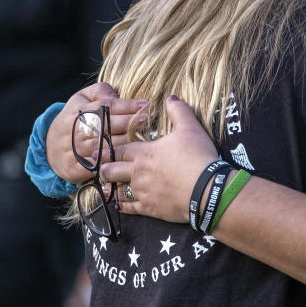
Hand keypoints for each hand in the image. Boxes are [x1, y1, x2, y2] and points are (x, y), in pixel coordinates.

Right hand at [47, 82, 146, 183]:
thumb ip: (99, 91)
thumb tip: (116, 95)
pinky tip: (125, 160)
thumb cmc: (74, 120)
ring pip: (103, 147)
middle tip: (147, 121)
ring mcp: (74, 150)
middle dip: (128, 123)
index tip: (144, 105)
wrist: (49, 147)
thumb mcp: (81, 99)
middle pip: (106, 126)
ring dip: (124, 144)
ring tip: (142, 140)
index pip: (105, 107)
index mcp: (79, 111)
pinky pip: (95, 166)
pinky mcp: (73, 168)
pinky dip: (110, 163)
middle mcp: (76, 130)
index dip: (125, 106)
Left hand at [101, 96, 218, 222]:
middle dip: (104, 169)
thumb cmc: (197, 157)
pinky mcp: (150, 208)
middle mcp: (138, 173)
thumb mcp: (191, 128)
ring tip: (106, 187)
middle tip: (99, 168)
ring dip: (111, 188)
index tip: (98, 150)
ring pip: (117, 191)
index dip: (108, 150)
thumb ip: (178, 111)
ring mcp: (142, 192)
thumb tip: (171, 97)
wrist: (207, 190)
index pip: (118, 150)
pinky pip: (130, 208)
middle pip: (111, 171)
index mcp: (144, 153)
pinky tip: (119, 205)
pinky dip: (122, 206)